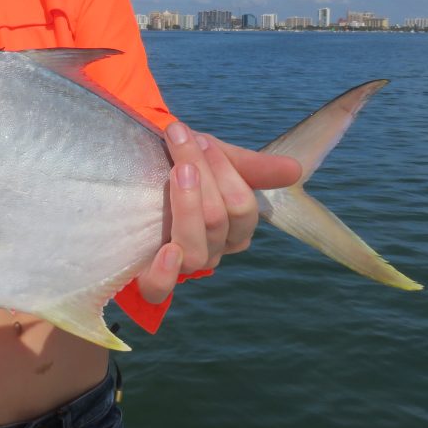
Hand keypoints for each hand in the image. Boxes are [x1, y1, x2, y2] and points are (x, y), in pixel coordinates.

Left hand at [137, 122, 301, 303]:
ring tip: (178, 170)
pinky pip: (160, 288)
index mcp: (233, 229)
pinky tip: (167, 249)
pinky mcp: (149, 275)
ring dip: (188, 204)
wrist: (133, 164)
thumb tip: (294, 169)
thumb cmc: (178, 164)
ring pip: (195, 247)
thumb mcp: (213, 158)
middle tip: (181, 139)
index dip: (225, 171)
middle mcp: (212, 250)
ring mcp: (182, 264)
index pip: (242, 208)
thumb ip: (252, 166)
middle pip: (218, 220)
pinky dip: (166, 272)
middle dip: (202, 173)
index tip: (201, 140)